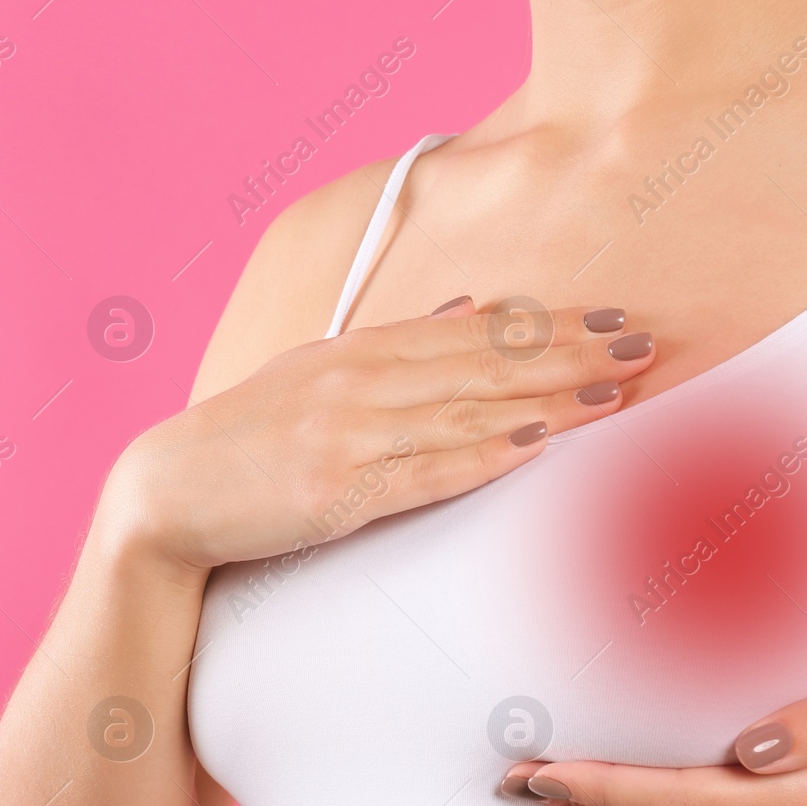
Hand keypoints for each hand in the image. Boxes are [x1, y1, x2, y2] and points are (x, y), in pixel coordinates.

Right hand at [101, 298, 654, 572]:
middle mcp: (357, 382)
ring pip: (467, 412)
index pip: (470, 332)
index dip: (546, 326)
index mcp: (356, 351)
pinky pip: (424, 471)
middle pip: (483, 363)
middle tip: (640, 345)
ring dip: (546, 401)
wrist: (166, 496)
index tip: (608, 320)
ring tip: (614, 394)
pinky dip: (482, 455)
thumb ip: (391, 343)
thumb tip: (466, 309)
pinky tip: (534, 443)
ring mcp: (347, 435)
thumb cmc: (244, 440)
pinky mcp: (335, 491)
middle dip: (567, 353)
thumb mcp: (312, 372)